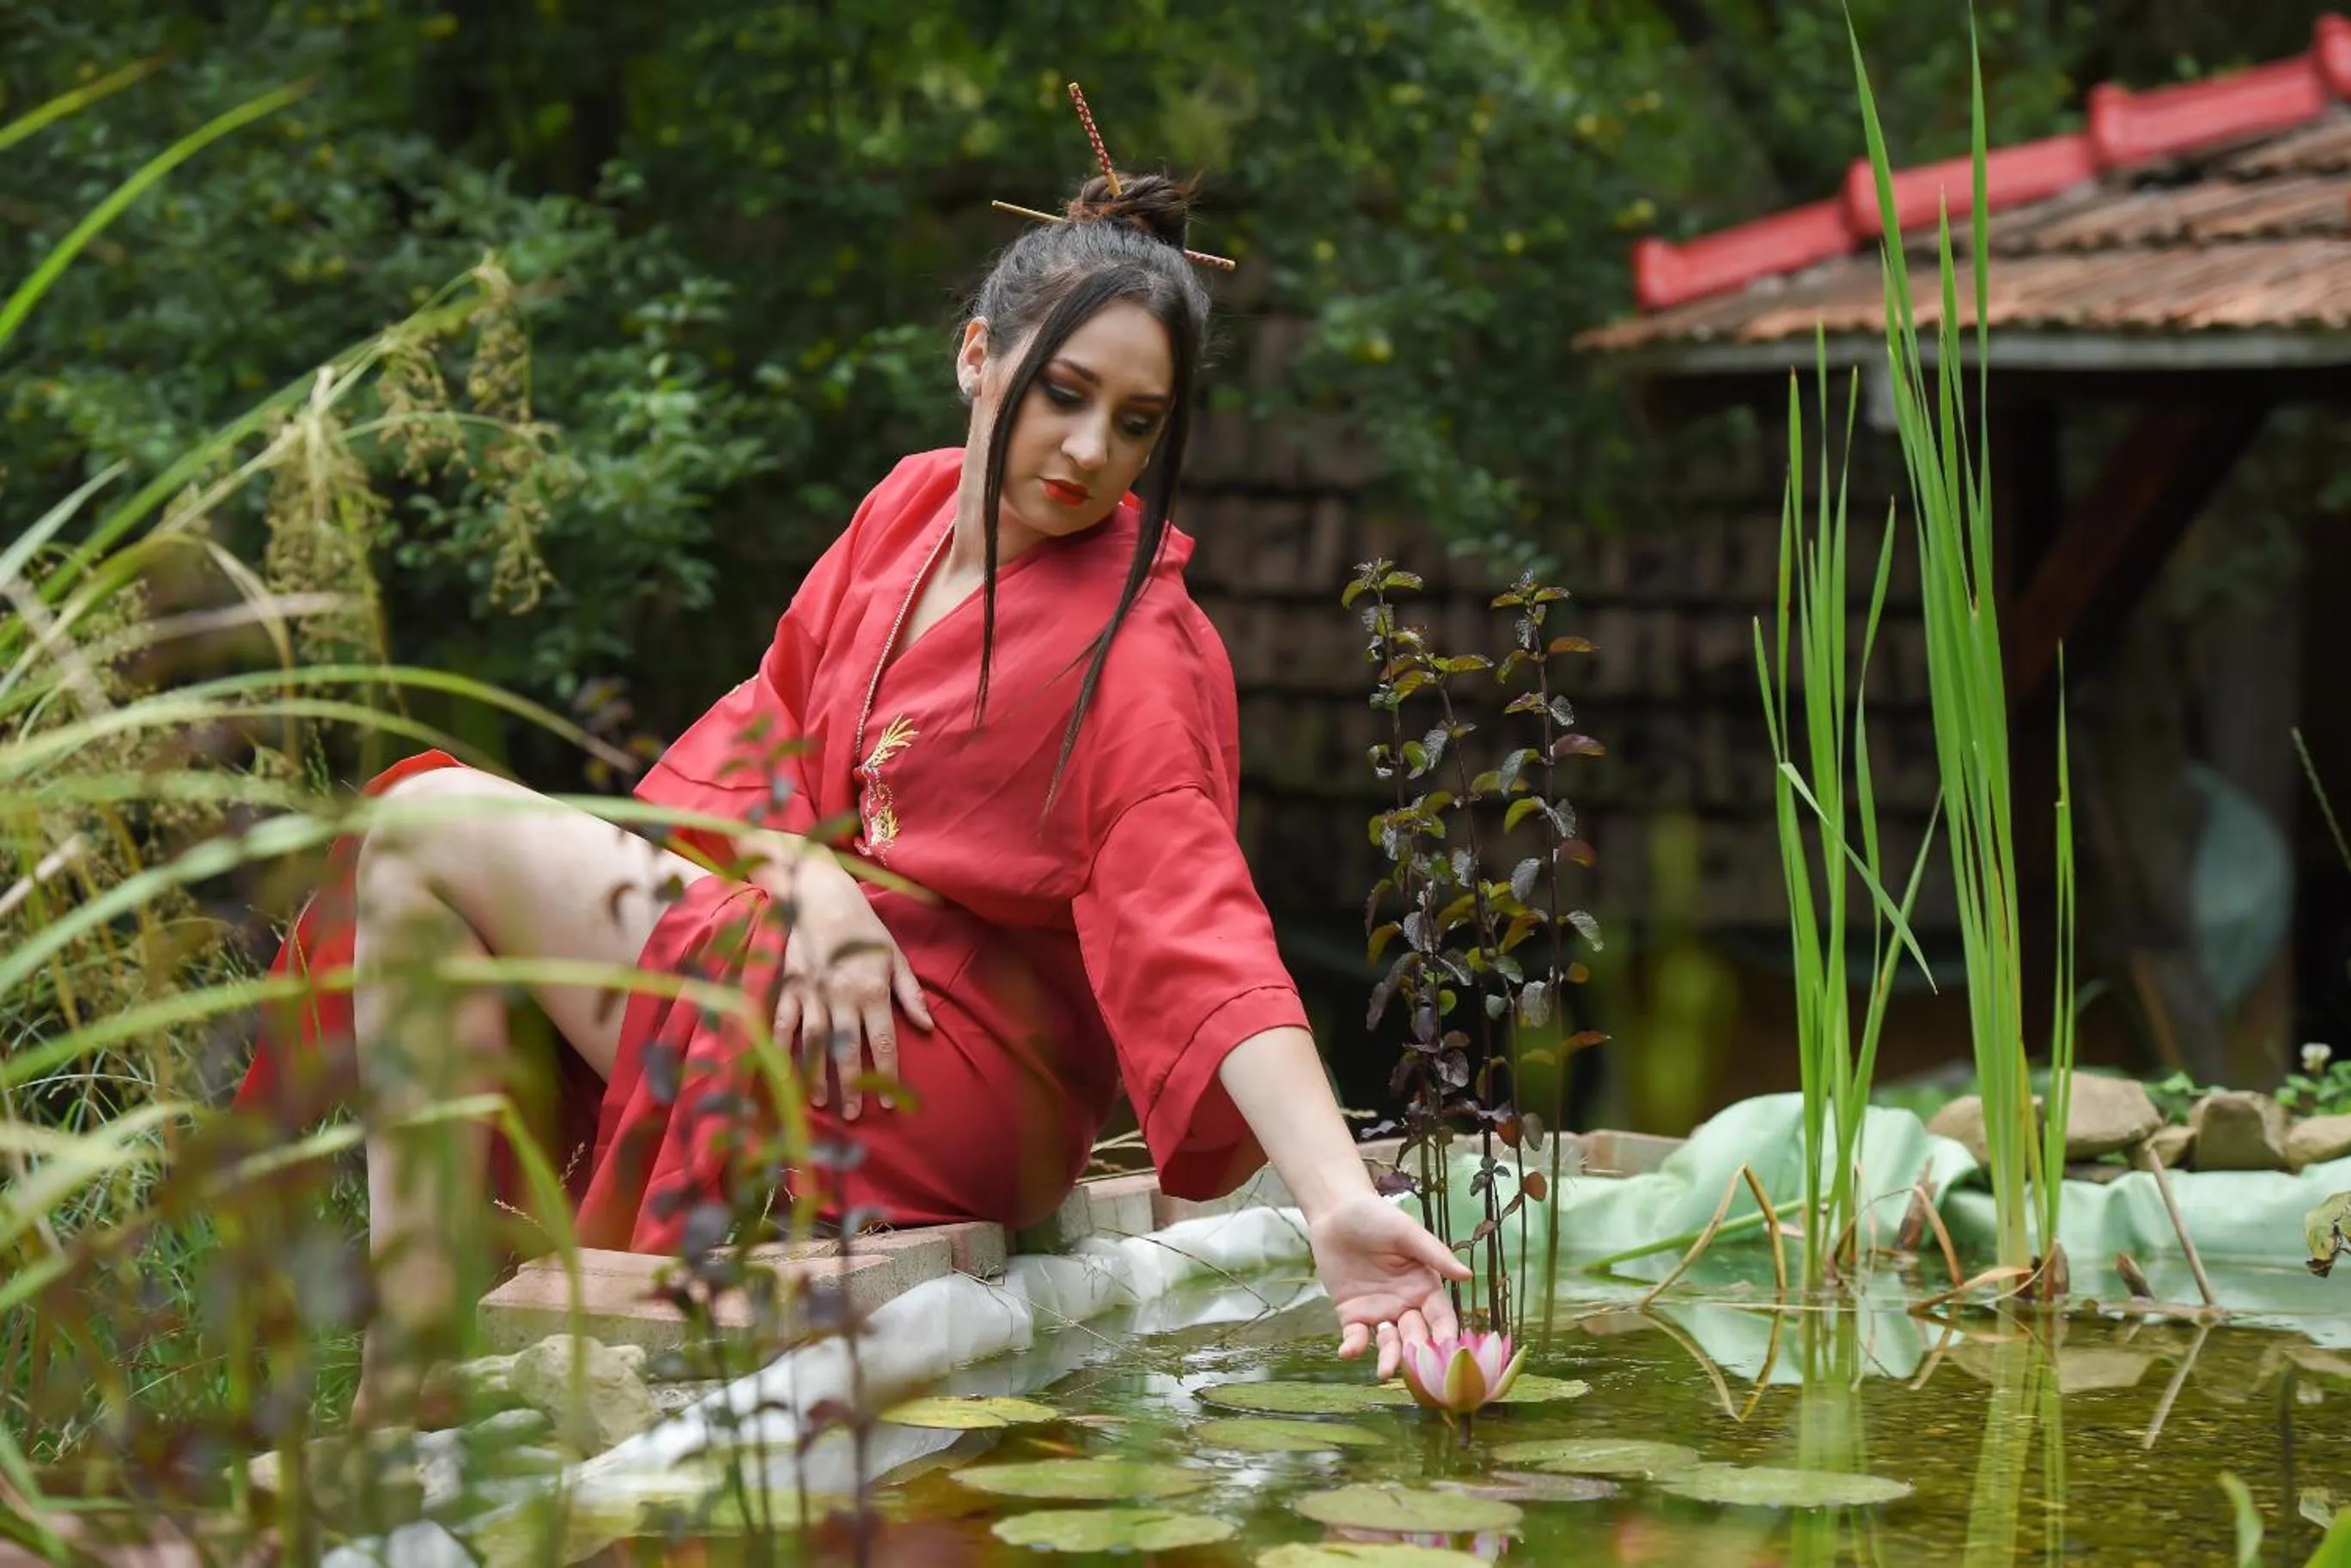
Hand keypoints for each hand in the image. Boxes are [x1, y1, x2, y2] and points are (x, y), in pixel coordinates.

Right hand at [757, 848, 932, 1118]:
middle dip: (850, 1085)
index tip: (888, 1102)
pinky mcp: (787, 985)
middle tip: (854, 1115)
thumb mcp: (894, 955)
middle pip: (848, 1050)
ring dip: (816, 1075)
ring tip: (819, 1103)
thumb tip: (928, 1027)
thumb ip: (909, 993)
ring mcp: (811, 992)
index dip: (886, 1073)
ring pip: (814, 1042)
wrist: (819, 894)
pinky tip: (782, 1073)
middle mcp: (842, 995)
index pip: (882, 1041)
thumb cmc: (863, 927)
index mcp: (872, 990)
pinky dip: (781, 1049)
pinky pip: (782, 1023)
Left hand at [1308, 1192, 1471, 1378]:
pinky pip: (1356, 1336)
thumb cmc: (1377, 1217)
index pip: (1440, 1317)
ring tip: (1385, 1371)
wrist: (1336, 1211)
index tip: (1449, 1351)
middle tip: (1418, 1367)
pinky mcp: (1351, 1314)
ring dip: (1389, 1358)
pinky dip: (1354, 1346)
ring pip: (1389, 1342)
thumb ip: (1435, 1255)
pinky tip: (1350, 1351)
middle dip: (1418, 1352)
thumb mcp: (1408, 1233)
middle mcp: (1405, 1305)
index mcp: (1424, 1287)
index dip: (1445, 1334)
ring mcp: (1378, 1312)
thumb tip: (1467, 1275)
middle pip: (1416, 1335)